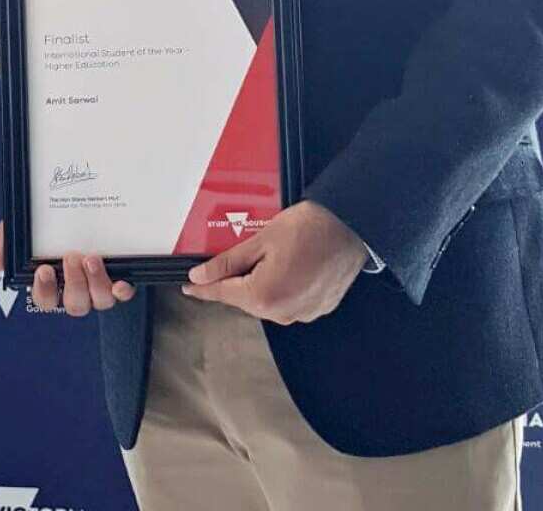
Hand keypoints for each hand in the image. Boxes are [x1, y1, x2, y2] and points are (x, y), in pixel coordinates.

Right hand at [0, 221, 135, 316]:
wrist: (79, 200)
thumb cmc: (46, 224)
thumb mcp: (21, 228)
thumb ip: (7, 243)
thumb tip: (0, 264)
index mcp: (53, 283)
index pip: (45, 300)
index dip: (44, 290)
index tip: (43, 269)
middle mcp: (76, 289)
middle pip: (76, 305)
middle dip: (73, 283)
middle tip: (70, 257)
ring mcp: (98, 286)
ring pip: (100, 302)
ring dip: (96, 283)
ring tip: (92, 258)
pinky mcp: (119, 277)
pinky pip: (123, 293)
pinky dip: (123, 291)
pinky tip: (121, 283)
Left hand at [181, 200, 369, 324]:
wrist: (352, 227)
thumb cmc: (311, 229)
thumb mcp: (260, 241)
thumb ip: (227, 263)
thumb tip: (201, 274)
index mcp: (264, 296)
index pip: (221, 294)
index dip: (202, 288)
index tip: (189, 287)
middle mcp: (284, 312)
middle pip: (244, 299)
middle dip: (236, 280)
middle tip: (241, 254)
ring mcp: (302, 313)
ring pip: (266, 301)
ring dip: (260, 283)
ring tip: (272, 255)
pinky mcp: (316, 309)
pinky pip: (287, 302)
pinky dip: (281, 287)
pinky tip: (287, 266)